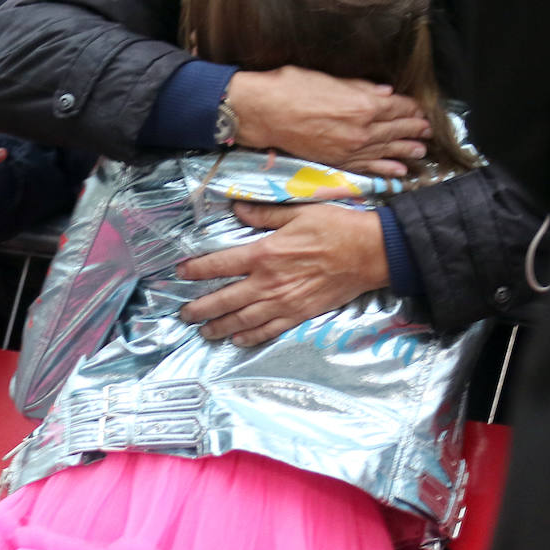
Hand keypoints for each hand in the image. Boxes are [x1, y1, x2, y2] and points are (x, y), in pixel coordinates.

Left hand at [177, 202, 388, 345]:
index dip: (197, 270)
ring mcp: (284, 301)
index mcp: (264, 253)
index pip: (221, 264)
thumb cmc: (334, 228)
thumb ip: (264, 213)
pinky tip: (238, 340)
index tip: (180, 273)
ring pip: (244, 319)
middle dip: (201, 308)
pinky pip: (270, 329)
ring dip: (221, 327)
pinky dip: (251, 336)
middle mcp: (269, 281)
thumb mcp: (296, 212)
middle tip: (184, 315)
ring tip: (204, 332)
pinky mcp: (301, 314)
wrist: (369, 253)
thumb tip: (236, 209)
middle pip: (226, 299)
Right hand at [227, 66, 429, 176]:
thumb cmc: (288, 88)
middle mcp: (362, 130)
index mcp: (362, 104)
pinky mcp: (337, 161)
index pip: (398, 106)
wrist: (261, 112)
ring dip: (406, 150)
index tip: (419, 108)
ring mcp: (350, 149)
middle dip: (414, 128)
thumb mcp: (326, 78)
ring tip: (421, 150)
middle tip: (427, 129)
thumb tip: (384, 92)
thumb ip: (359, 87)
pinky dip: (385, 169)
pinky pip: (368, 168)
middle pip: (396, 129)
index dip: (411, 107)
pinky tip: (398, 170)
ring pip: (386, 151)